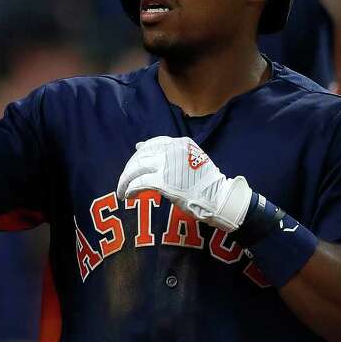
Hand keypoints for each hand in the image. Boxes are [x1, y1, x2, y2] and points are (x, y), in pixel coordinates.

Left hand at [116, 136, 251, 232]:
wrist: (218, 198)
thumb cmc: (206, 182)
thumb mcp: (191, 158)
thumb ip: (169, 153)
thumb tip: (139, 145)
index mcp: (180, 143)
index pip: (153, 144)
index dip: (140, 154)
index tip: (135, 162)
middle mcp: (172, 150)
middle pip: (141, 156)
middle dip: (130, 169)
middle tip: (125, 181)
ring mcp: (167, 165)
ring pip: (136, 168)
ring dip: (125, 180)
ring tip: (122, 190)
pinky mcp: (162, 182)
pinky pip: (139, 183)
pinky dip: (130, 189)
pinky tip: (129, 195)